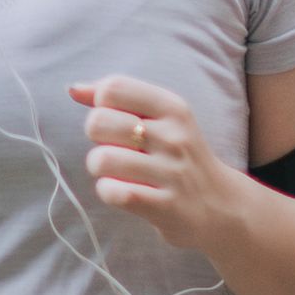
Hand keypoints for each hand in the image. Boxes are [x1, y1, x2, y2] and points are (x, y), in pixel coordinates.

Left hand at [74, 76, 239, 248]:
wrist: (221, 205)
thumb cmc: (179, 156)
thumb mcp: (162, 119)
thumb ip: (119, 99)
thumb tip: (73, 89)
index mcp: (173, 107)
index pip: (113, 88)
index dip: (100, 105)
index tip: (115, 120)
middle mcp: (174, 136)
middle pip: (98, 122)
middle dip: (97, 138)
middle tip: (116, 149)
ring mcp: (171, 172)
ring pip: (101, 159)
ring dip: (100, 169)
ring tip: (118, 173)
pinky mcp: (165, 206)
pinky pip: (114, 193)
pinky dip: (108, 192)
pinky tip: (122, 192)